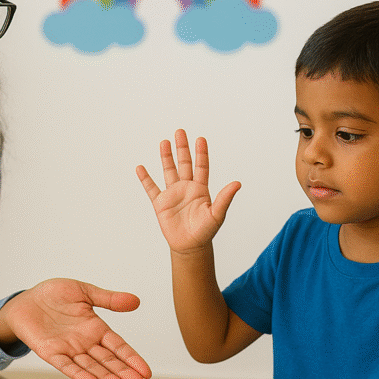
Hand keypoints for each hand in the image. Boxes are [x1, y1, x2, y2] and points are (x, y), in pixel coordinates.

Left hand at [0, 279, 151, 378]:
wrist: (25, 299)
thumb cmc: (54, 295)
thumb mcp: (84, 292)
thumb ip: (108, 299)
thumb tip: (136, 301)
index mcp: (96, 328)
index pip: (119, 346)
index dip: (132, 358)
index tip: (146, 372)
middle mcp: (85, 343)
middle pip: (108, 360)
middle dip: (124, 372)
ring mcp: (69, 350)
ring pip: (91, 366)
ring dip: (106, 377)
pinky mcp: (51, 353)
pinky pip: (67, 366)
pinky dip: (79, 374)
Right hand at [137, 129, 240, 254]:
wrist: (190, 246)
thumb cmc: (206, 231)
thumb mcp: (217, 214)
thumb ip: (225, 198)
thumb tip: (238, 183)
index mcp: (201, 189)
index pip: (201, 166)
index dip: (201, 153)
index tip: (200, 139)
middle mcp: (186, 188)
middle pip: (184, 163)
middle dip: (182, 148)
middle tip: (180, 132)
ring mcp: (173, 194)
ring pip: (168, 171)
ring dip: (166, 157)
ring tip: (164, 142)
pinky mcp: (160, 203)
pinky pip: (151, 188)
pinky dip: (145, 178)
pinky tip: (141, 167)